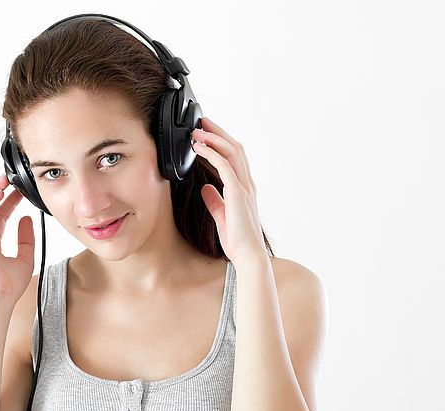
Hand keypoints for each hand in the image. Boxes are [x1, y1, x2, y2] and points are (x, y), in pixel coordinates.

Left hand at [191, 116, 268, 267]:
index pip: (235, 157)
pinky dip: (212, 154)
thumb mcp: (221, 216)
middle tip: (202, 121)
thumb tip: (206, 188)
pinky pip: (225, 166)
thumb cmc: (237, 240)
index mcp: (244, 188)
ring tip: (197, 132)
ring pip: (232, 153)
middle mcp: (247, 184)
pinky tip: (199, 148)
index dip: (222, 142)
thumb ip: (215, 200)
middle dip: (218, 133)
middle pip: (235, 148)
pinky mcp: (238, 194)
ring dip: (214, 139)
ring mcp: (244, 188)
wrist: (248, 255)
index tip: (206, 133)